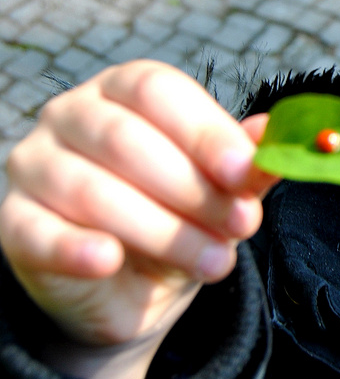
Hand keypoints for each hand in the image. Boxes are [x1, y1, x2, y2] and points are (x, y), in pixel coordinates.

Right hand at [0, 61, 277, 378]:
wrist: (130, 288)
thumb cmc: (178, 217)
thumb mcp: (221, 191)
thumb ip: (245, 166)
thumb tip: (276, 138)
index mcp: (124, 89)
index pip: (158, 91)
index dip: (206, 132)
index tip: (246, 174)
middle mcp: (71, 114)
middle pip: (127, 140)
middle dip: (194, 189)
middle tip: (241, 227)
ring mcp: (34, 165)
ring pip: (93, 190)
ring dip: (163, 231)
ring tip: (216, 262)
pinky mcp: (15, 224)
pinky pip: (40, 233)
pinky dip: (78, 248)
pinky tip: (110, 261)